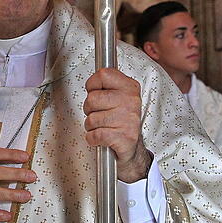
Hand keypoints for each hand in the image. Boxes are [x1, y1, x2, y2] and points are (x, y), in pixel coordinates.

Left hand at [83, 68, 151, 182]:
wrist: (132, 147)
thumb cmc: (120, 120)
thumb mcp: (119, 96)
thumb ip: (107, 85)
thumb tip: (92, 79)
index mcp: (130, 87)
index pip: (103, 74)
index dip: (92, 85)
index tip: (96, 93)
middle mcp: (131, 101)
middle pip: (92, 98)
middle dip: (89, 109)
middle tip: (99, 114)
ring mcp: (128, 119)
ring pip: (91, 119)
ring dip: (92, 126)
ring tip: (103, 126)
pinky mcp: (123, 137)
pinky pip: (95, 135)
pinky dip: (93, 139)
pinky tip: (101, 138)